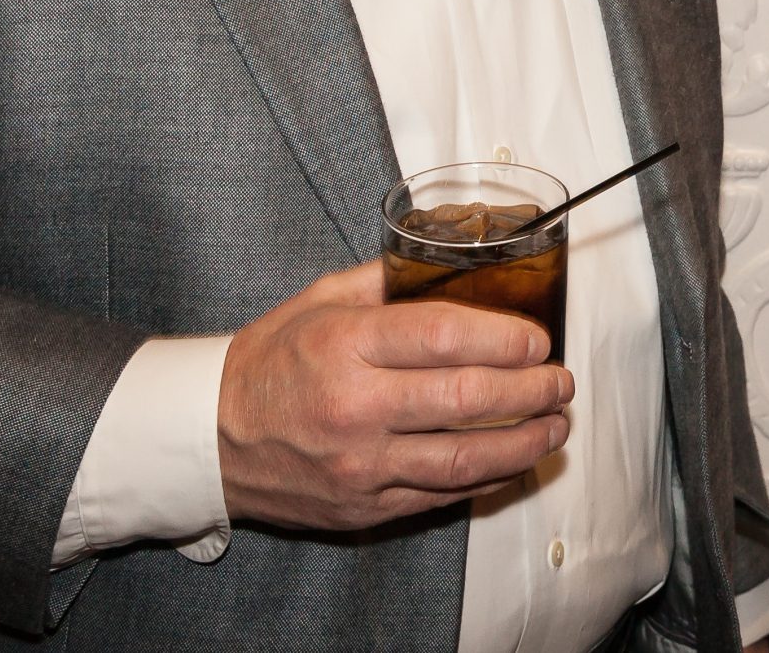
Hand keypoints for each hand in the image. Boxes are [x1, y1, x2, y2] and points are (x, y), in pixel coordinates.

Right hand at [216, 259, 570, 531]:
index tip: (537, 339)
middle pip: (467, 399)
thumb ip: (386, 281)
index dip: (505, 338)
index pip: (444, 337)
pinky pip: (441, 494)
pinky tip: (514, 459)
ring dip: (524, 441)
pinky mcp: (363, 506)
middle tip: (560, 380)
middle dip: (530, 389)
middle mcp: (355, 407)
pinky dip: (488, 477)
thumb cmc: (267, 362)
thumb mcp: (318, 301)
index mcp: (345, 345)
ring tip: (556, 424)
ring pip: (465, 458)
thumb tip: (450, 262)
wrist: (207, 438)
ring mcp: (360, 464)